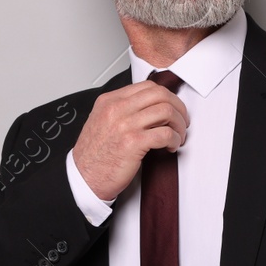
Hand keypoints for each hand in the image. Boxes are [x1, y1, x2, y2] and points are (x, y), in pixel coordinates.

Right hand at [70, 80, 190, 200]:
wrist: (83, 178)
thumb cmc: (94, 156)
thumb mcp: (102, 121)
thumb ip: (122, 110)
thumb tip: (149, 107)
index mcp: (109, 101)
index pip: (147, 86)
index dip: (167, 97)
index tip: (173, 108)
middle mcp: (117, 109)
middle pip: (160, 94)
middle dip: (178, 107)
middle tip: (182, 121)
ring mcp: (125, 124)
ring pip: (166, 111)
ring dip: (179, 125)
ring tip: (178, 136)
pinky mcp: (133, 143)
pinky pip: (165, 133)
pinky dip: (175, 140)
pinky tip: (172, 147)